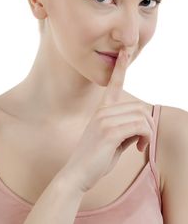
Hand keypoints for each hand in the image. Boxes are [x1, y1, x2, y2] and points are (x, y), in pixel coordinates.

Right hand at [62, 49, 154, 192]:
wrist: (76, 173)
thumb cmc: (95, 158)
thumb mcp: (111, 140)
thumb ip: (124, 129)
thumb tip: (140, 128)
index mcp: (102, 110)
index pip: (114, 84)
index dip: (121, 67)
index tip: (125, 50)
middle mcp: (103, 111)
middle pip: (140, 108)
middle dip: (147, 126)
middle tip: (142, 142)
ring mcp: (105, 119)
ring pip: (142, 117)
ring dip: (147, 133)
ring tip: (140, 146)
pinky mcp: (109, 131)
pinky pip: (140, 127)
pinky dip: (146, 138)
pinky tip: (139, 148)